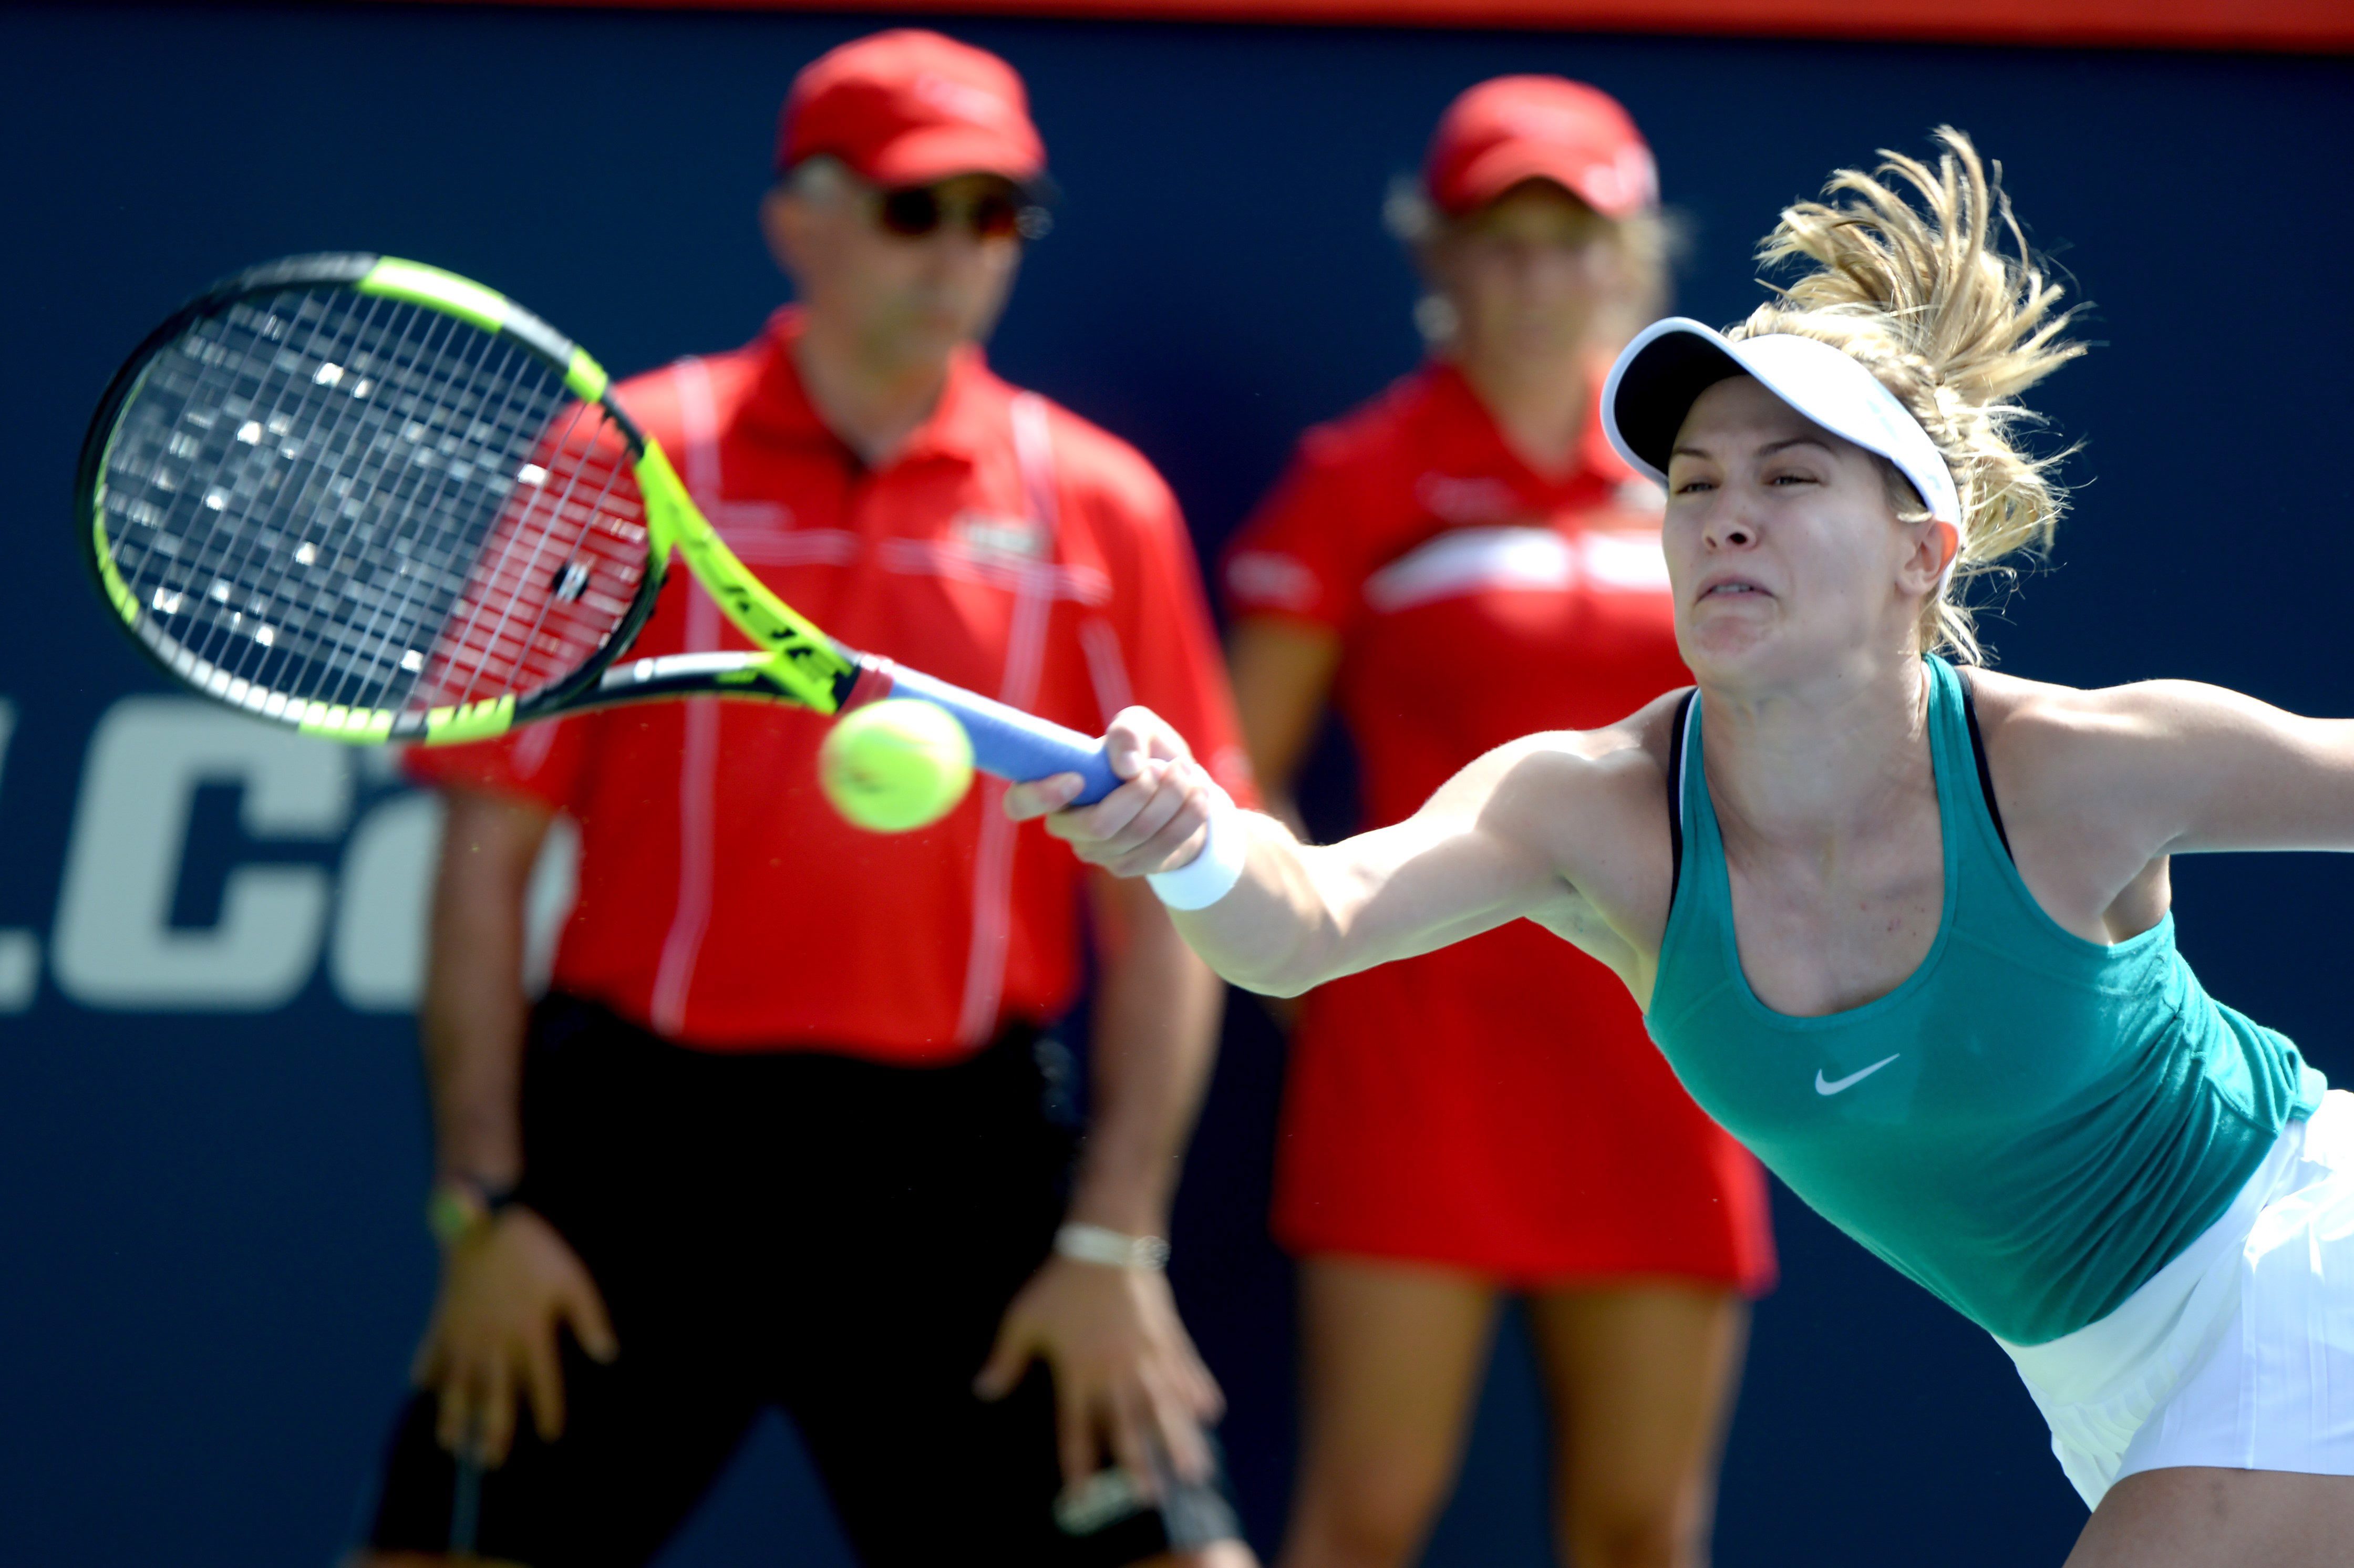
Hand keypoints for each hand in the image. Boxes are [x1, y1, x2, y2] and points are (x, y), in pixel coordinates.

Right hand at [410, 1206, 617, 1466]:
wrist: (488, 1219)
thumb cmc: (537, 1249)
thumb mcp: (573, 1280)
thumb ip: (590, 1319)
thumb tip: (609, 1354)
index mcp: (530, 1332)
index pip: (542, 1383)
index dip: (548, 1411)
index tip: (551, 1435)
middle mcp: (494, 1341)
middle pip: (494, 1397)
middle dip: (493, 1431)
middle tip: (491, 1460)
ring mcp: (464, 1333)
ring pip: (457, 1386)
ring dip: (454, 1416)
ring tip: (453, 1442)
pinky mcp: (442, 1320)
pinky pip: (430, 1353)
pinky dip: (426, 1372)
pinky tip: (425, 1390)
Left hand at [973, 1254, 1224, 1494]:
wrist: (1106, 1241)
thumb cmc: (1061, 1283)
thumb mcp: (1024, 1318)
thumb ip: (1006, 1359)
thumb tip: (982, 1391)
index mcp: (1079, 1370)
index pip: (1076, 1427)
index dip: (1077, 1464)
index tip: (1080, 1497)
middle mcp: (1116, 1369)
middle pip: (1129, 1424)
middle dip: (1140, 1463)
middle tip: (1151, 1499)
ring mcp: (1146, 1354)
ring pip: (1165, 1405)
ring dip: (1180, 1439)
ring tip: (1195, 1470)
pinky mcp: (1166, 1335)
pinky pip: (1185, 1369)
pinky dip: (1198, 1389)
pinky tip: (1210, 1412)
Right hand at [1006, 707, 1222, 879]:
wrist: (1182, 789)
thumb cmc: (1146, 753)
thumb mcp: (1141, 726)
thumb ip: (1129, 732)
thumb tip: (1126, 767)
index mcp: (1054, 787)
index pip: (1019, 803)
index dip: (1041, 795)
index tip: (1077, 779)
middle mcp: (1068, 826)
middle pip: (1099, 825)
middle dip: (1141, 793)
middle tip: (1164, 766)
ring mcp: (1097, 852)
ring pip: (1137, 834)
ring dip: (1172, 798)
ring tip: (1185, 772)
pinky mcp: (1129, 867)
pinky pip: (1163, 848)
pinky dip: (1187, 816)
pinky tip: (1196, 795)